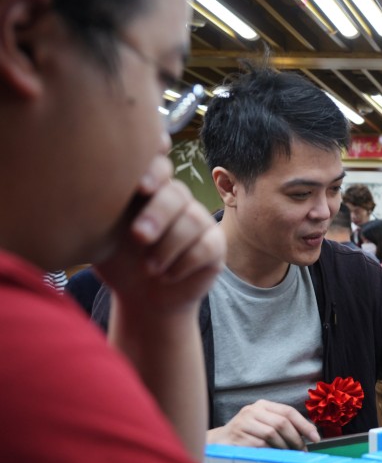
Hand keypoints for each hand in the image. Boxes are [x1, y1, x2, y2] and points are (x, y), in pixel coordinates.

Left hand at [95, 155, 224, 317]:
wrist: (141, 298)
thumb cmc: (118, 260)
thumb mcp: (99, 233)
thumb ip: (99, 208)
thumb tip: (85, 187)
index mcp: (147, 189)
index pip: (158, 165)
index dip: (154, 171)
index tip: (140, 188)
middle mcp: (175, 200)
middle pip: (177, 192)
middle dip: (158, 214)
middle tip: (139, 237)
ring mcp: (198, 220)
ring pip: (193, 219)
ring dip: (169, 246)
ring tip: (150, 269)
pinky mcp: (215, 244)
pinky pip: (207, 245)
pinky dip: (184, 263)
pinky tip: (167, 275)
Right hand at [208, 400, 319, 449]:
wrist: (219, 442)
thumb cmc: (248, 434)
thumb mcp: (265, 424)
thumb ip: (283, 426)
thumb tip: (309, 436)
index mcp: (262, 405)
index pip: (288, 411)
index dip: (304, 425)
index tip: (316, 438)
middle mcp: (252, 411)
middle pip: (282, 423)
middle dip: (296, 439)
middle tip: (302, 452)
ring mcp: (243, 423)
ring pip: (272, 435)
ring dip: (284, 448)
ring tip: (288, 455)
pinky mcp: (237, 437)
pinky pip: (260, 446)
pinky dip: (270, 453)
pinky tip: (273, 457)